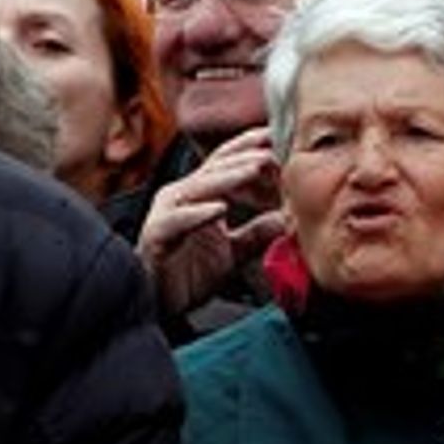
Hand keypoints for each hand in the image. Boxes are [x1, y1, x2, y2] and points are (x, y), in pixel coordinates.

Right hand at [138, 127, 287, 318]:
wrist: (159, 307)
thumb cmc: (189, 274)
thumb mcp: (233, 251)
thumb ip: (257, 233)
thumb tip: (287, 219)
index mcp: (200, 194)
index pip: (229, 161)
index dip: (254, 147)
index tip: (283, 137)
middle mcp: (182, 196)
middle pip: (217, 166)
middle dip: (249, 154)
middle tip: (277, 146)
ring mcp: (167, 213)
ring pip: (200, 186)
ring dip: (229, 176)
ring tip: (256, 167)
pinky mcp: (157, 235)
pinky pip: (178, 220)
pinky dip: (199, 213)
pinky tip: (219, 208)